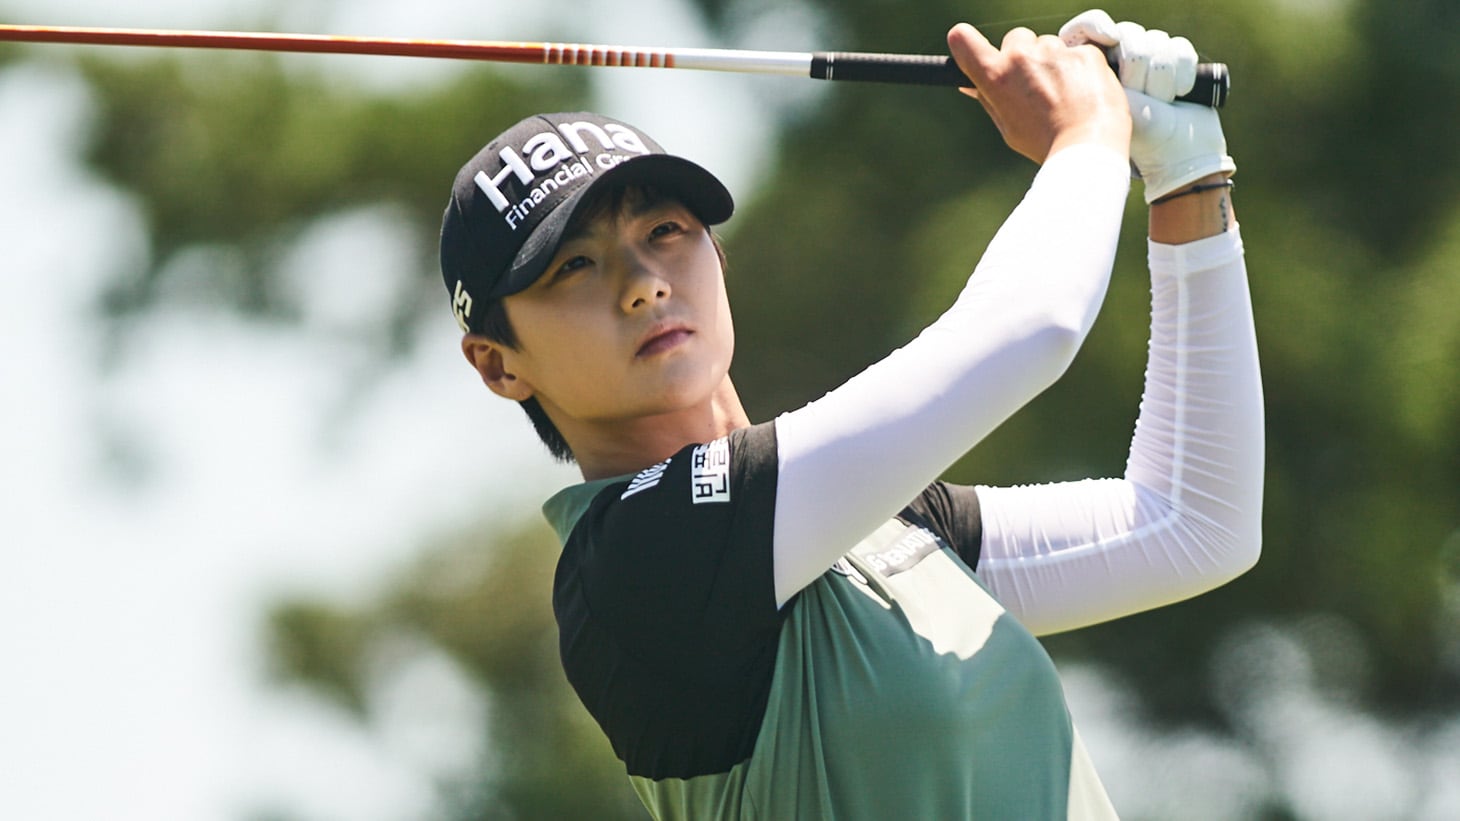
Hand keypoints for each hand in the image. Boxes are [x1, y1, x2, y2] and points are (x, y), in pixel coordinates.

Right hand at [947, 22, 1129, 164]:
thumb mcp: (1009, 127)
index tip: (972, 48)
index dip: (965, 42)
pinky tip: (1084, 93)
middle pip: (1016, 38)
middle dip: (1023, 56)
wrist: (1090, 147)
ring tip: (1064, 95)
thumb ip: (991, 99)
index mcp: (995, 77)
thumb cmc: (1045, 144)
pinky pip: (1077, 52)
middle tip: (1035, 86)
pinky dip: (1080, 68)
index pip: (962, 39)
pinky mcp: (1084, 51)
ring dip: (1053, 62)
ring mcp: (1055, 51)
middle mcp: (1021, 57)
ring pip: (1049, 44)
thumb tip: (971, 85)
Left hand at [1059, 9, 1235, 202]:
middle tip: (1141, 98)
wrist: (1176, 158)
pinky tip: (1180, 94)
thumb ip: (1086, 79)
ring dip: (1162, 77)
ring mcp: (1148, 64)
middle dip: (1139, 68)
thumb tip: (1086, 47)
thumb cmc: (1132, 142)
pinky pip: (1179, 47)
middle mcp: (1117, 64)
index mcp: (1090, 74)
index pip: (1085, 29)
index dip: (1095, 26)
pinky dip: (1183, 71)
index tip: (1109, 38)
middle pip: (1129, 33)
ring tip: (1161, 104)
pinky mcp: (1176, 65)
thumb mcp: (1101, 110)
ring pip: (1156, 40)